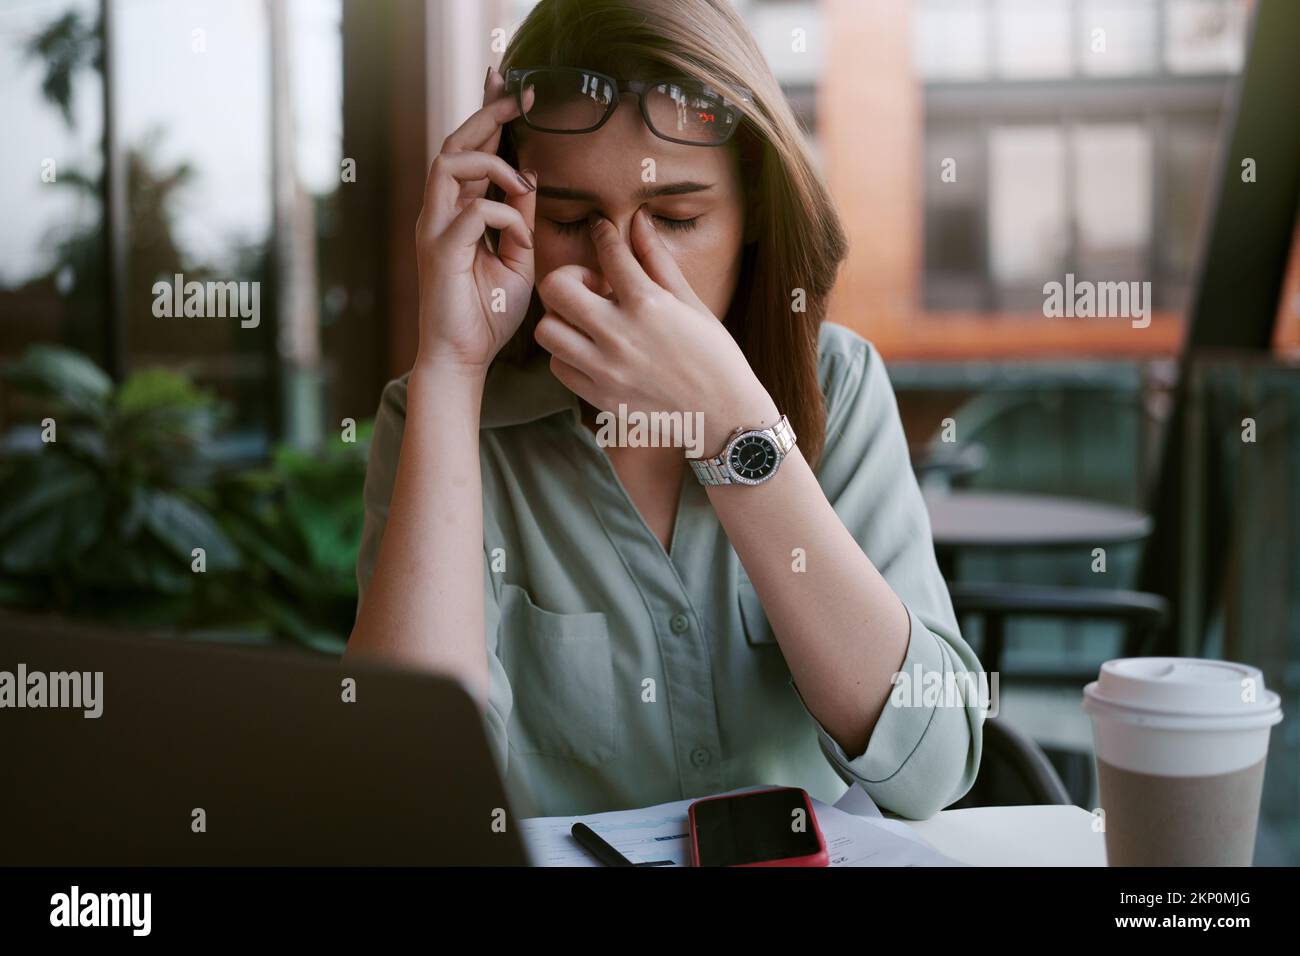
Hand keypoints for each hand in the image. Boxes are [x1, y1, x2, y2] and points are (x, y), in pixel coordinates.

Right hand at [414, 67, 537, 375]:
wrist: (464, 357)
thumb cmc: (488, 313)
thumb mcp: (517, 257)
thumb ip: (520, 216)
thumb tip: (532, 176)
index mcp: (457, 210)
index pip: (469, 150)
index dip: (490, 116)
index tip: (517, 90)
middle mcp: (440, 212)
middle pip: (454, 142)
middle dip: (487, 114)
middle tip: (520, 97)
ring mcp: (435, 229)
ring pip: (450, 163)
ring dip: (492, 162)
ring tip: (523, 181)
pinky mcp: (440, 251)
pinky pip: (471, 211)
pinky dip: (503, 215)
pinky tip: (521, 237)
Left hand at [534, 207, 777, 452]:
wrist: (724, 416)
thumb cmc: (715, 356)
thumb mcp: (691, 303)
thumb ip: (658, 262)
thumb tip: (639, 221)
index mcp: (648, 305)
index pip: (608, 253)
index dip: (602, 233)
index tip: (601, 229)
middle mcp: (619, 335)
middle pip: (555, 289)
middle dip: (568, 278)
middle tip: (590, 288)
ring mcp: (606, 369)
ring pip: (547, 330)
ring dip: (562, 319)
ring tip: (586, 322)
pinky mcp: (600, 397)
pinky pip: (559, 367)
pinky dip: (568, 354)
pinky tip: (591, 351)